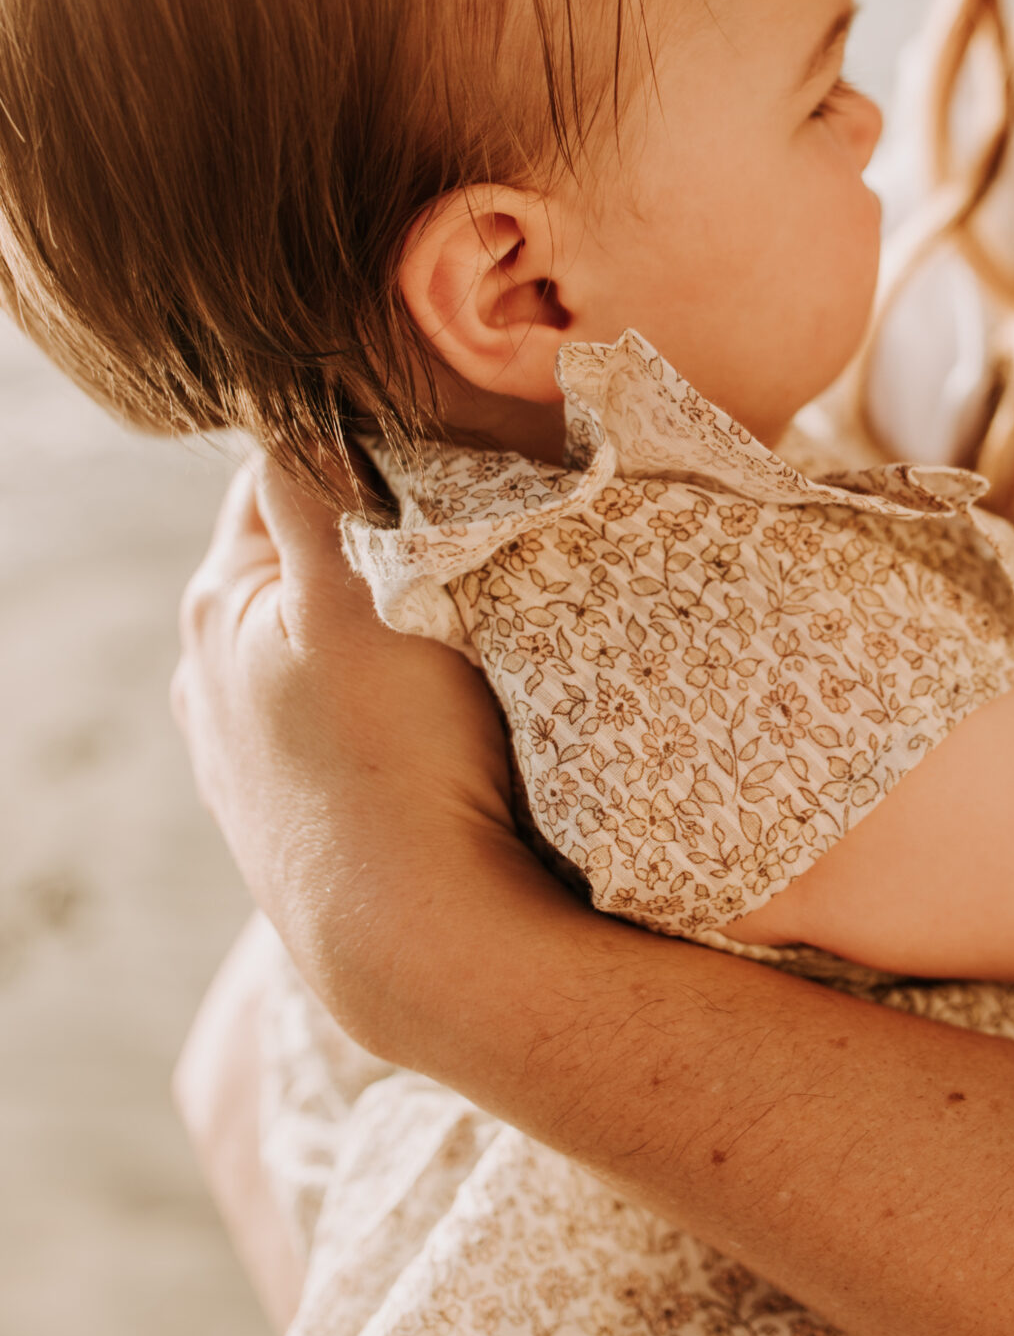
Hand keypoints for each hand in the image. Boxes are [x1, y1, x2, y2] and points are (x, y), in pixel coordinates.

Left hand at [173, 456, 528, 1051]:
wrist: (425, 948)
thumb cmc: (399, 762)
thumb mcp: (354, 593)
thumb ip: (318, 482)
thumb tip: (295, 387)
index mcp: (217, 608)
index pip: (283, 469)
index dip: (366, 444)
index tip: (449, 447)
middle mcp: (213, 682)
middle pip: (311, 556)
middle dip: (382, 531)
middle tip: (477, 526)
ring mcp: (259, 759)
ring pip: (336, 640)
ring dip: (394, 618)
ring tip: (475, 621)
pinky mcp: (308, 819)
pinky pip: (358, 718)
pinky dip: (397, 697)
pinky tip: (449, 716)